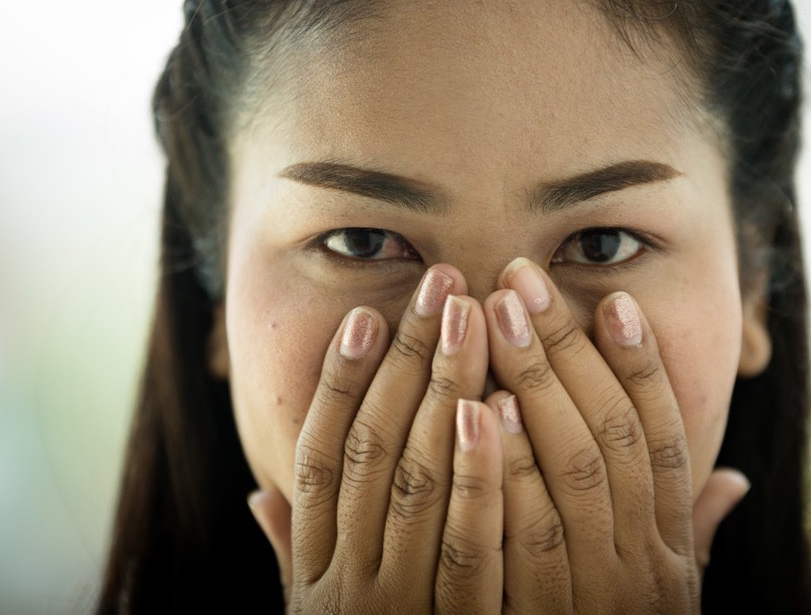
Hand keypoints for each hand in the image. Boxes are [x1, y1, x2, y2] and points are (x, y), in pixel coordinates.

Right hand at [248, 265, 506, 612]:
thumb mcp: (316, 608)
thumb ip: (291, 551)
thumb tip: (255, 493)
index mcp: (316, 561)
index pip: (320, 454)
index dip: (339, 381)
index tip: (363, 315)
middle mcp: (347, 573)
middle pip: (374, 446)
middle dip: (407, 357)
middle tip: (441, 283)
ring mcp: (398, 600)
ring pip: (419, 478)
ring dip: (444, 388)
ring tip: (470, 315)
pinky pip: (473, 542)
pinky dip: (482, 472)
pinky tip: (500, 406)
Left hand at [481, 258, 748, 612]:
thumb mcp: (665, 601)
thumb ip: (691, 539)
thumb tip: (736, 483)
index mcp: (669, 555)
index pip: (663, 443)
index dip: (642, 369)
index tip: (614, 299)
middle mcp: (639, 572)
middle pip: (605, 440)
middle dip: (561, 354)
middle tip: (520, 278)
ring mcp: (585, 598)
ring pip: (561, 477)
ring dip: (526, 391)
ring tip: (489, 316)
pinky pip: (509, 541)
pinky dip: (493, 472)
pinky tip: (469, 408)